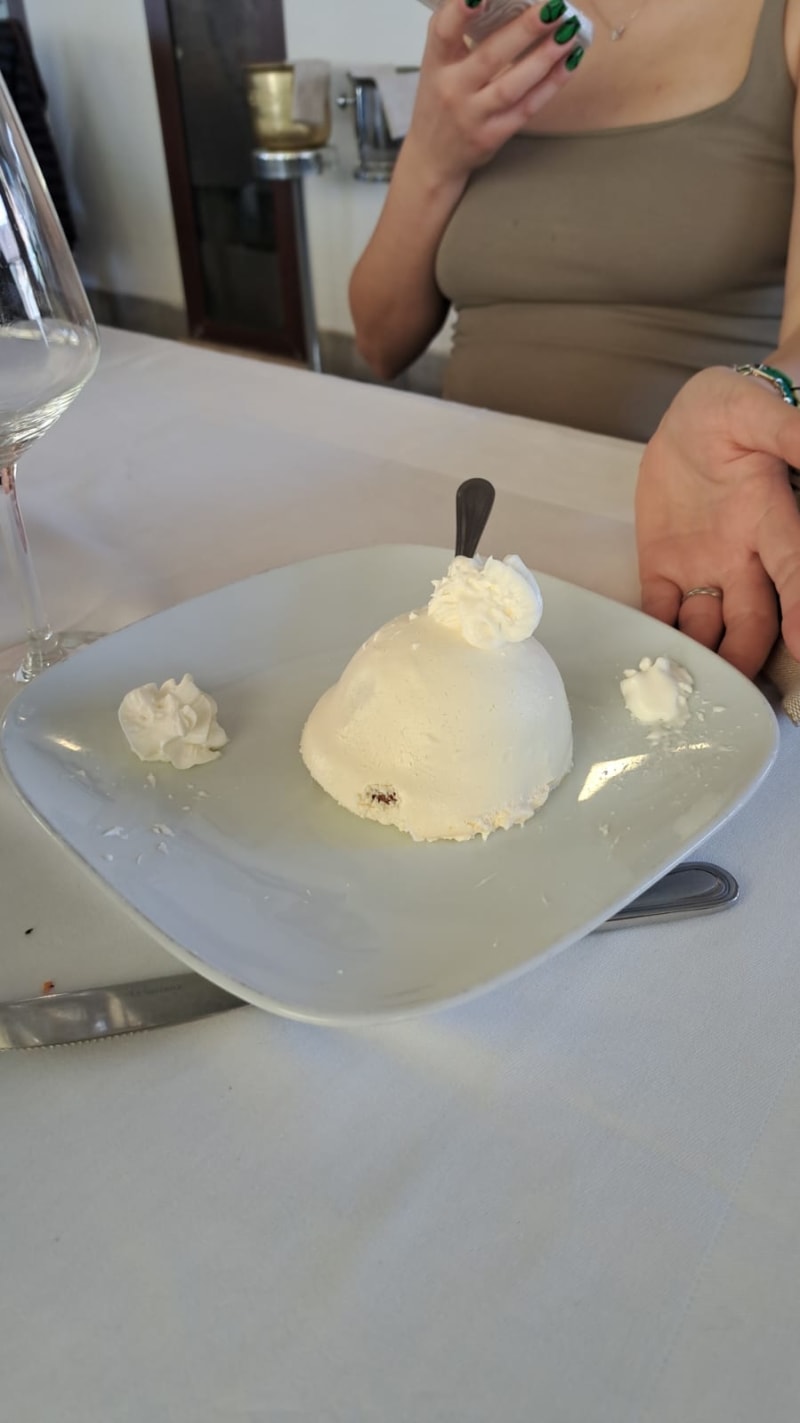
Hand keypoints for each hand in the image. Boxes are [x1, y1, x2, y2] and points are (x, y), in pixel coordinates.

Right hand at [406, 0, 584, 190]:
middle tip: (552, 8)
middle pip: (490, 57)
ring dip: (544, 58)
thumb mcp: (437, 65)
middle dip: (524, 30)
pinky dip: (550, 85)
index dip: (460, 11)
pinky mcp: (492, 136)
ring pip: (512, 85)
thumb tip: (500, 2)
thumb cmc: (439, 102)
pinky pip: (526, 108)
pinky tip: (568, 63)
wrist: (433, 158)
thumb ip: (458, 32)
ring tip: (568, 33)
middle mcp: (452, 89)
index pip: (443, 32)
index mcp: (436, 63)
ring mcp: (472, 116)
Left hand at [636, 366, 799, 677]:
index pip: (794, 569)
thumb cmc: (736, 408)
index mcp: (774, 518)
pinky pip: (661, 609)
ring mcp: (704, 565)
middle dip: (746, 656)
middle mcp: (745, 555)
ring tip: (687, 697)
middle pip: (753, 619)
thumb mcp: (758, 410)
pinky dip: (656, 635)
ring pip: (708, 626)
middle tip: (735, 696)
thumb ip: (789, 431)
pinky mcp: (664, 566)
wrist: (696, 416)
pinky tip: (646, 664)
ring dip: (702, 659)